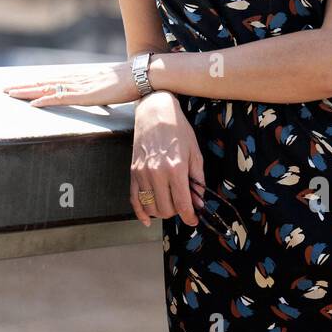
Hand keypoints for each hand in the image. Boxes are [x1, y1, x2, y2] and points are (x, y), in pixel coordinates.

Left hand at [2, 61, 139, 107]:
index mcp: (82, 79)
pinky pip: (62, 99)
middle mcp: (78, 80)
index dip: (37, 84)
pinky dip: (46, 101)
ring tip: (11, 94)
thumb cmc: (132, 81)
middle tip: (5, 89)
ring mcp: (81, 87)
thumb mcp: (112, 88)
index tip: (21, 86)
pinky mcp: (87, 95)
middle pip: (46, 83)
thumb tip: (104, 94)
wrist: (143, 73)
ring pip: (49, 89)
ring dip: (29, 92)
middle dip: (25, 87)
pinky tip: (34, 104)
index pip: (54, 81)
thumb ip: (104, 91)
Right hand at [130, 91, 204, 228]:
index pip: (182, 204)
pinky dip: (140, 212)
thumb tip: (199, 201)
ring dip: (161, 211)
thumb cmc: (177, 129)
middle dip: (176, 212)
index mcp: (175, 168)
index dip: (190, 217)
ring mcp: (142, 173)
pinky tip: (147, 220)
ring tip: (169, 203)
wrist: (154, 112)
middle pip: (165, 209)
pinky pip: (134, 199)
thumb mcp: (195, 152)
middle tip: (183, 205)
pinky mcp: (133, 171)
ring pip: (150, 207)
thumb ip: (197, 179)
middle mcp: (157, 173)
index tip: (193, 220)